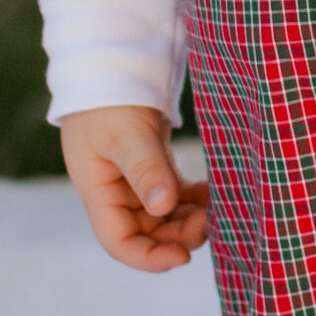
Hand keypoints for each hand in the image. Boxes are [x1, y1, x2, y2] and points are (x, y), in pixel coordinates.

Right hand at [60, 104, 210, 272]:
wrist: (112, 57)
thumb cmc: (109, 95)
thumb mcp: (125, 134)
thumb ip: (145, 170)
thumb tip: (164, 207)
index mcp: (98, 191)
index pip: (119, 242)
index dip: (148, 258)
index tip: (183, 257)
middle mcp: (114, 190)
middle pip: (146, 232)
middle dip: (177, 236)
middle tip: (211, 223)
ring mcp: (134, 177)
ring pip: (163, 215)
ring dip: (188, 220)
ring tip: (217, 209)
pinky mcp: (153, 162)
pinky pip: (174, 193)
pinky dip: (193, 199)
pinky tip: (213, 193)